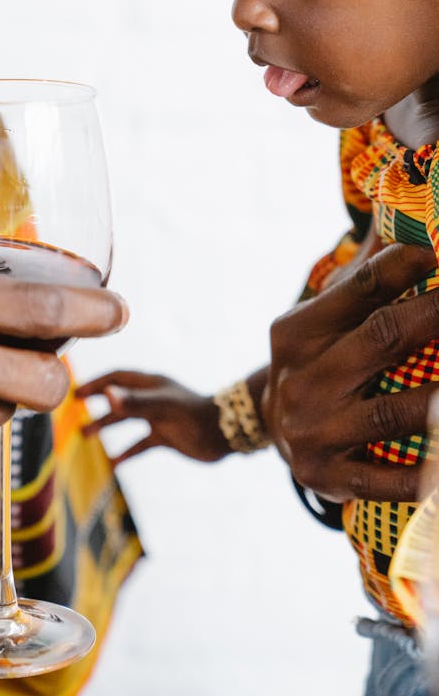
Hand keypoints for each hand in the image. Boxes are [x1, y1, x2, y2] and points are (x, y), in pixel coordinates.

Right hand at [76, 371, 226, 464]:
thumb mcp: (163, 408)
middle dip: (97, 401)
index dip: (96, 383)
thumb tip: (107, 394)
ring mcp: (159, 417)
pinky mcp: (167, 436)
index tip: (76, 393)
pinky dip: (127, 451)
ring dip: (106, 425)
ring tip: (84, 435)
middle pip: (119, 396)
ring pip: (126, 419)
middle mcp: (153, 398)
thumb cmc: (196, 415)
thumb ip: (135, 403)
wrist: (227, 433)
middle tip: (74, 409)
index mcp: (151, 384)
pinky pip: (141, 443)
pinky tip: (113, 463)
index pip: (117, 378)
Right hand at [264, 241, 438, 502]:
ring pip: (395, 411)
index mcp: (296, 331)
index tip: (437, 249)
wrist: (273, 430)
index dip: (403, 268)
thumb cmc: (318, 358)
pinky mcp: (328, 477)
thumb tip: (402, 216)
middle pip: (383, 338)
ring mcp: (314, 431)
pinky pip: (389, 479)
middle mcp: (301, 378)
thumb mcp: (324, 315)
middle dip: (436, 314)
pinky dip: (428, 473)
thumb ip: (362, 276)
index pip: (358, 290)